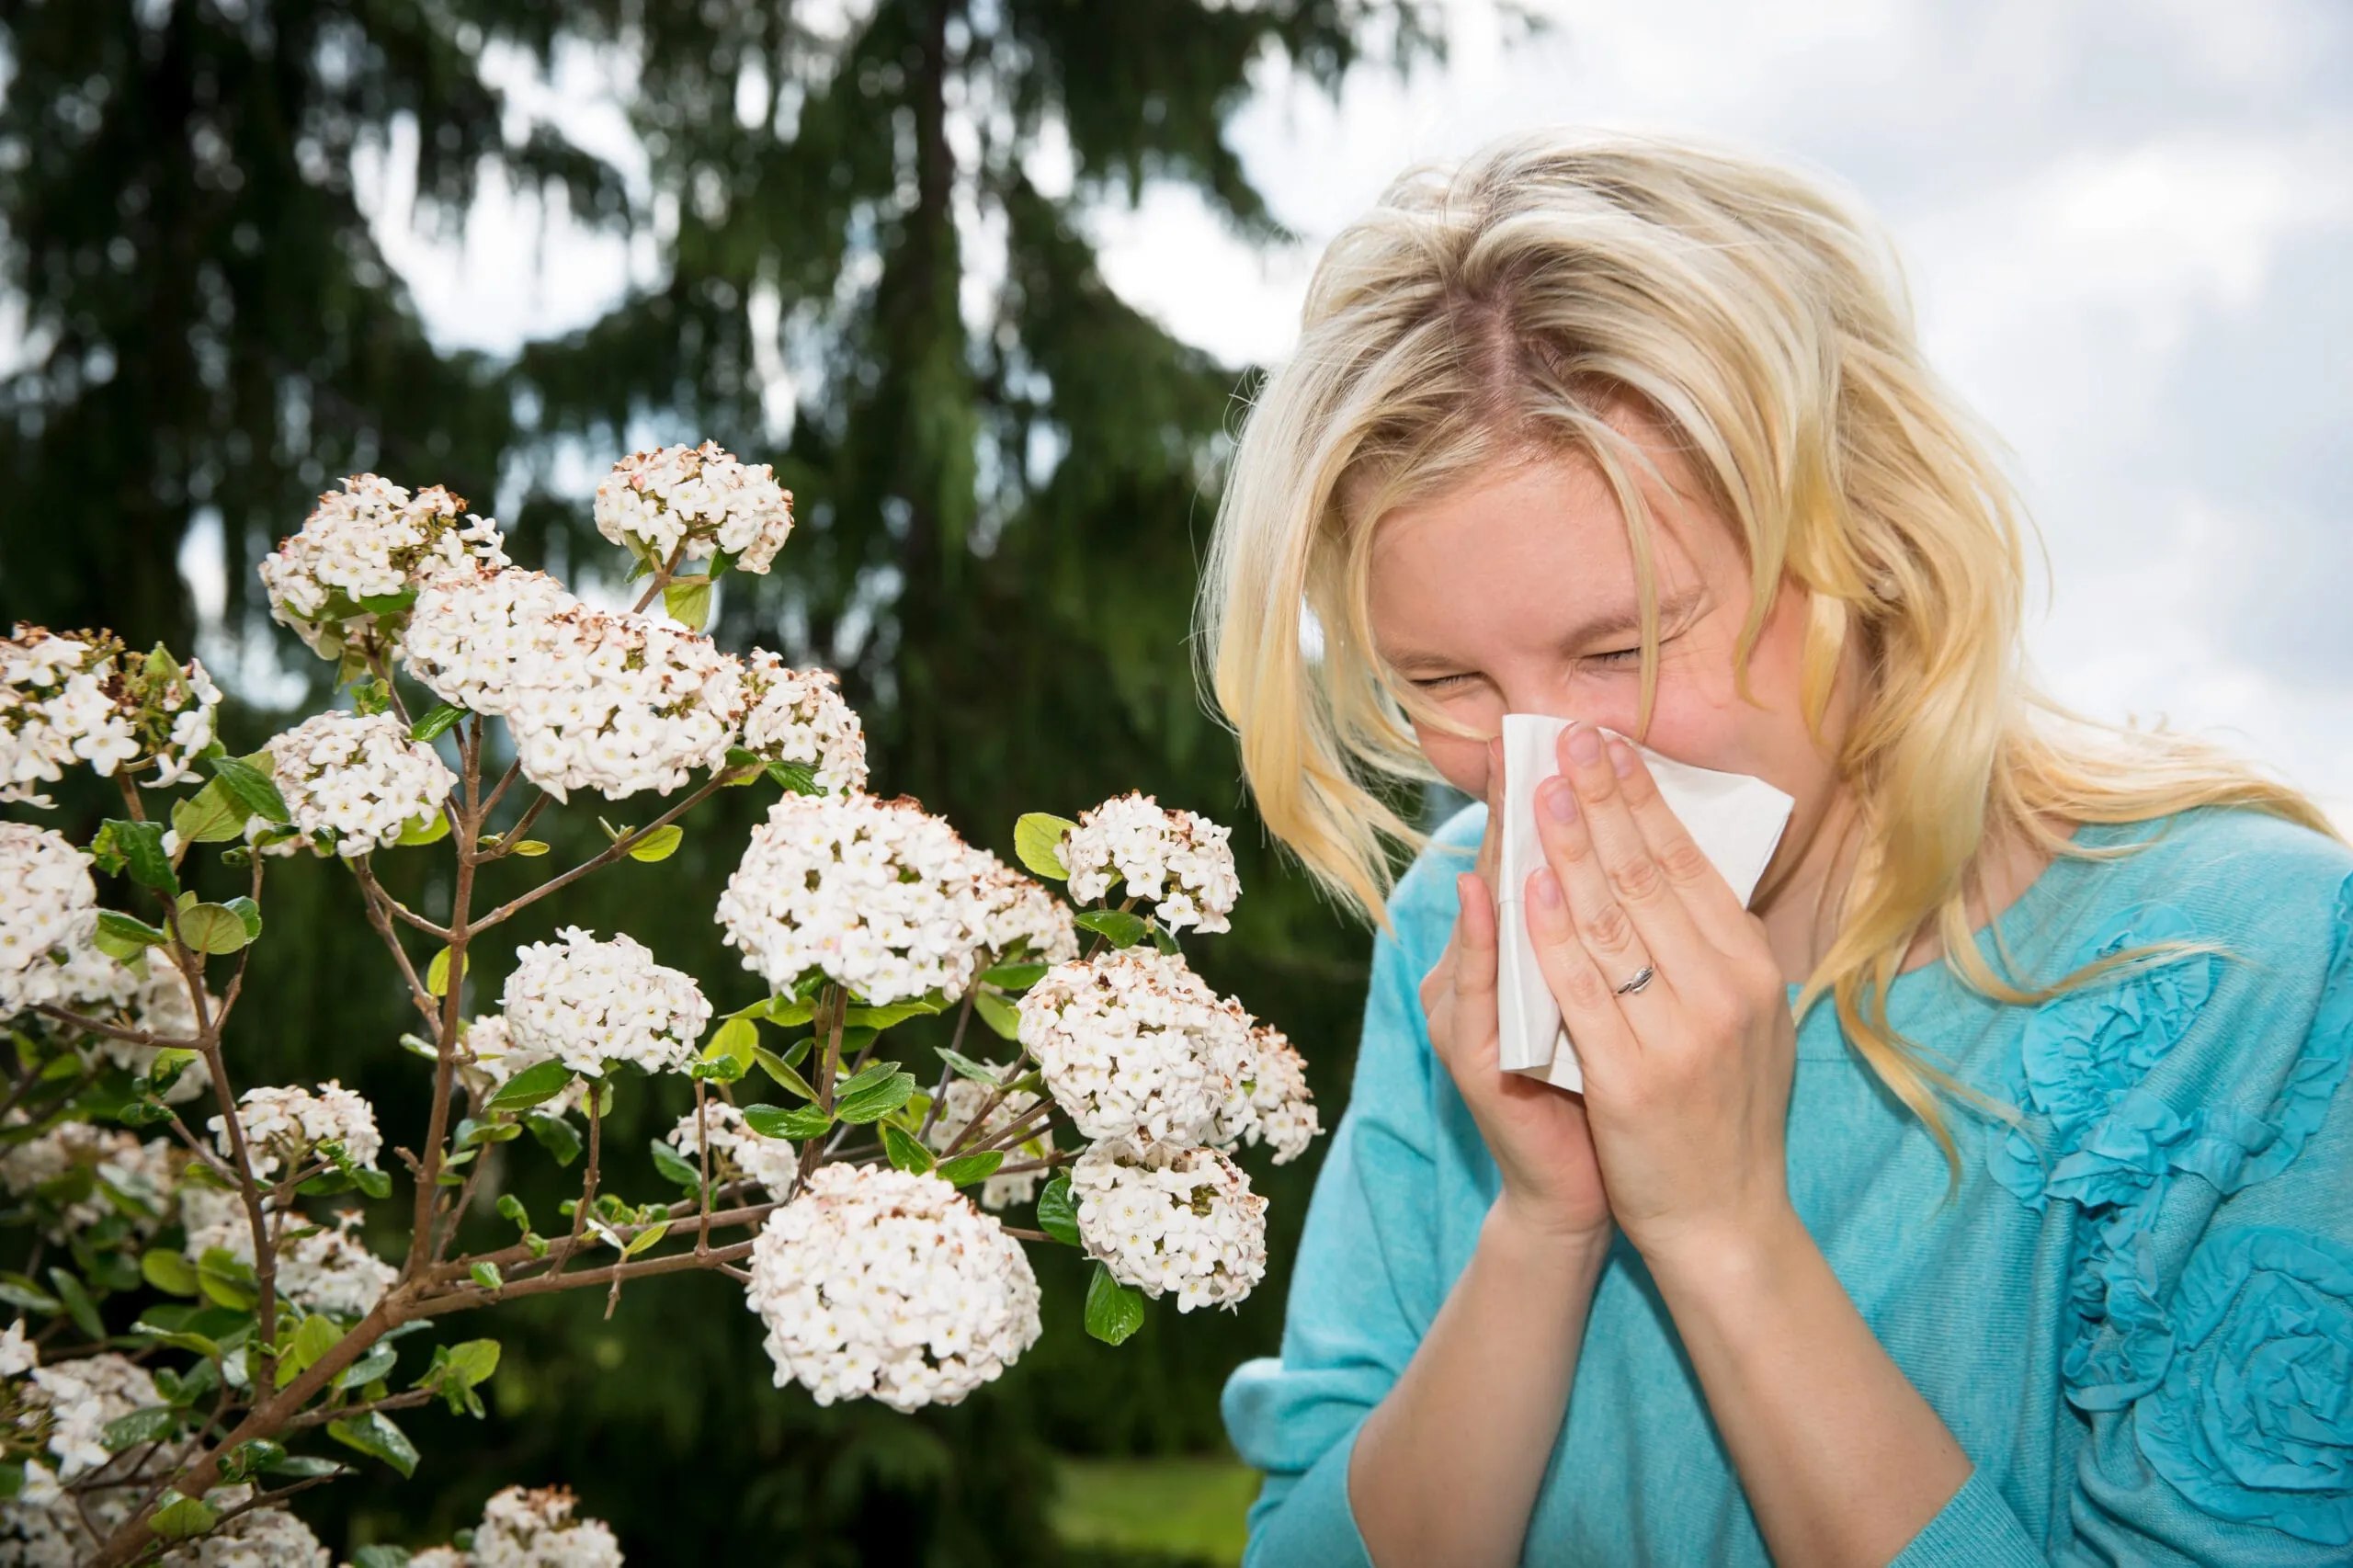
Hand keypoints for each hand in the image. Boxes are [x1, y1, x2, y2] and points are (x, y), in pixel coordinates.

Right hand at [1420, 739, 1612, 1246]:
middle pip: (1499, 875)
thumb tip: (1628, 850)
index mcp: (1510, 959)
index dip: (1537, 800)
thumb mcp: (1607, 999)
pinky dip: (1484, 940)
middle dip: (1524, 804)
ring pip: (1484, 923)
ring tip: (1526, 788)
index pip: (1523, 861)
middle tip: (1541, 735)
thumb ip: (1603, 934)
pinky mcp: (1472, 1063)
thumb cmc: (1606, 1091)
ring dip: (1506, 852)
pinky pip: (1479, 992)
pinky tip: (1491, 891)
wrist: (1588, 1198)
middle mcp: (1474, 978)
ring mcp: (1468, 1018)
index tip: (1557, 734)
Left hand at [1522, 723, 1798, 1268]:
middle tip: (1571, 737)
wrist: (1724, 1224)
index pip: (1693, 866)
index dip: (1647, 801)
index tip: (1611, 745)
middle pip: (1654, 876)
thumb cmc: (1725, 1116)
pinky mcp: (1630, 1079)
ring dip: (1573, 848)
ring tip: (1543, 790)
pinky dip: (1552, 936)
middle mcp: (1726, 994)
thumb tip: (1686, 871)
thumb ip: (1717, 953)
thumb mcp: (1745, 1024)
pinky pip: (1584, 991)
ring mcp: (1680, 1036)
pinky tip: (1526, 890)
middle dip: (1606, 800)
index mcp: (1754, 973)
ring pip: (1616, 921)